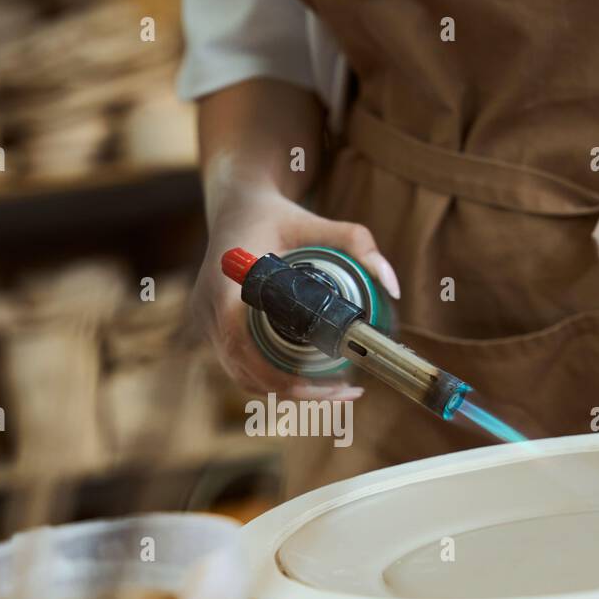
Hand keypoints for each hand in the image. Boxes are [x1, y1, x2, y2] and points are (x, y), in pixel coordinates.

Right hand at [191, 184, 399, 398]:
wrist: (235, 205)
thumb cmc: (274, 214)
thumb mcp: (315, 221)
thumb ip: (356, 242)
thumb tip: (393, 286)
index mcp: (225, 287)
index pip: (242, 346)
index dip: (279, 375)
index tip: (324, 384)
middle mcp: (207, 311)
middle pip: (246, 371)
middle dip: (296, 392)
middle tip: (345, 393)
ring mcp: (205, 324)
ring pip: (242, 376)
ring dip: (285, 392)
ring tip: (335, 393)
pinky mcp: (212, 330)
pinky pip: (240, 367)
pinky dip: (272, 381)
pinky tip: (308, 384)